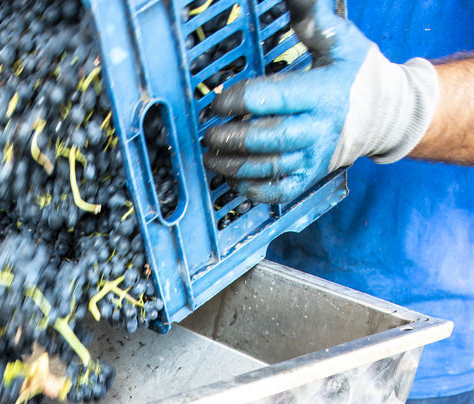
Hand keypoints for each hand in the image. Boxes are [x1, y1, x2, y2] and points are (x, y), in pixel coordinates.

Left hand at [202, 0, 438, 204]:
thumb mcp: (340, 40)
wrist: (385, 115)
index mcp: (322, 93)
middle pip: (265, 138)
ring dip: (233, 165)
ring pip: (267, 168)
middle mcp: (317, 129)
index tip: (218, 100)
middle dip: (230, 137)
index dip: (237, 99)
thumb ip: (312, 19)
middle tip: (209, 134)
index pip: (271, 98)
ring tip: (211, 156)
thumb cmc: (357, 74)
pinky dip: (251, 190)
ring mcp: (313, 158)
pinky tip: (233, 179)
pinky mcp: (309, 178)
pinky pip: (277, 192)